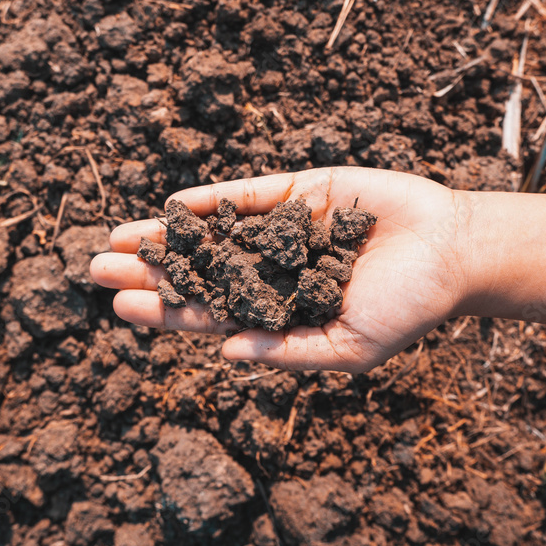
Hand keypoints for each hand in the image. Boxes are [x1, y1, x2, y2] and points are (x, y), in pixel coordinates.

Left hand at [90, 167, 472, 372]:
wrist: (451, 250)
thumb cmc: (406, 307)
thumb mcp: (349, 346)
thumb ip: (287, 350)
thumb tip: (223, 353)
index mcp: (276, 310)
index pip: (209, 313)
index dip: (165, 311)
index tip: (120, 309)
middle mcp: (270, 269)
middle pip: (197, 270)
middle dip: (148, 271)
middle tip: (94, 270)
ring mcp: (282, 229)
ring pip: (211, 232)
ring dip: (165, 235)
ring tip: (116, 237)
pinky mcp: (299, 192)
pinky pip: (248, 196)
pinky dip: (212, 201)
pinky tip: (174, 205)